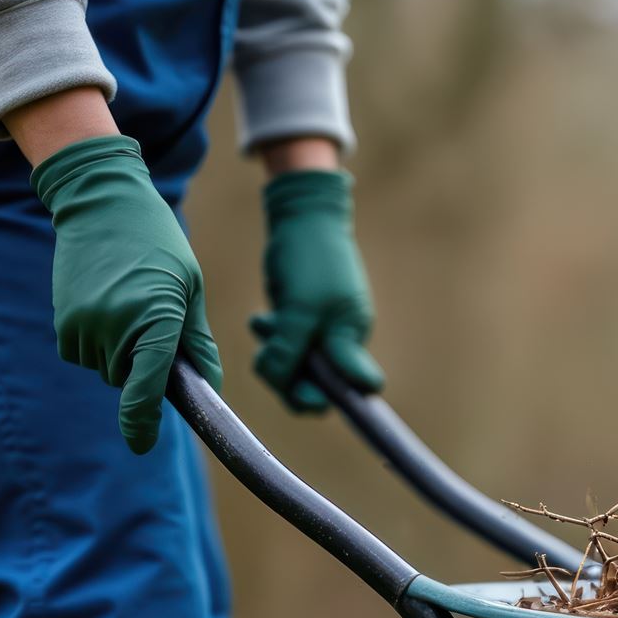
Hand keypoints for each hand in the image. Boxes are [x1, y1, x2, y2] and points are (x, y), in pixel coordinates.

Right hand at [30, 134, 222, 453]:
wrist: (101, 204)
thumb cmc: (159, 245)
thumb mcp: (191, 289)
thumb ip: (197, 344)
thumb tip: (208, 391)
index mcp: (156, 318)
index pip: (147, 386)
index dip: (142, 420)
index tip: (140, 443)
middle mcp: (115, 326)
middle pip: (131, 381)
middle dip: (144, 367)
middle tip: (152, 319)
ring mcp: (84, 325)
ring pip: (107, 370)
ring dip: (120, 353)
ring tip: (128, 302)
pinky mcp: (64, 323)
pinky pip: (85, 355)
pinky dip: (97, 343)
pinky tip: (105, 304)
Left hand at [250, 164, 381, 412]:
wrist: (303, 218)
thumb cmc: (311, 258)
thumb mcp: (301, 308)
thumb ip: (296, 351)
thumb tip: (306, 399)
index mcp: (351, 339)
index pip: (353, 388)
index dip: (329, 396)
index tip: (304, 388)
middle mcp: (340, 341)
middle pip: (316, 385)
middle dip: (288, 375)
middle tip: (268, 353)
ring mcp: (321, 331)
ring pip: (295, 367)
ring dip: (274, 354)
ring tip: (265, 324)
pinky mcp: (302, 321)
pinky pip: (285, 346)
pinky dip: (271, 338)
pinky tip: (263, 319)